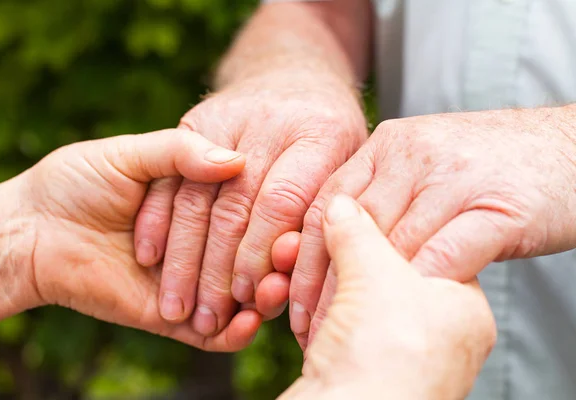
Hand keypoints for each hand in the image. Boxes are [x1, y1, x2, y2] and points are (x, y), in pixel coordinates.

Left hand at [0, 129, 263, 350]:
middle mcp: (203, 243)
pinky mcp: (175, 318)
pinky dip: (235, 333)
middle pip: (252, 256)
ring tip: (272, 291)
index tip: (293, 214)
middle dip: (273, 260)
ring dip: (264, 298)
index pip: (249, 209)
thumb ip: (180, 152)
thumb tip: (237, 160)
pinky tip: (248, 322)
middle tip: (289, 258)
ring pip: (242, 298)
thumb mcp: (131, 154)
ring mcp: (193, 282)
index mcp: (200, 201)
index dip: (272, 216)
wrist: (33, 228)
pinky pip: (214, 335)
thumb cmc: (77, 182)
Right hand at [134, 75, 366, 334]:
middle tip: (208, 317)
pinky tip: (149, 257)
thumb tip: (297, 263)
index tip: (250, 297)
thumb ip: (327, 211)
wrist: (295, 75)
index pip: (284, 202)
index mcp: (320, 134)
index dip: (263, 254)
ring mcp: (229, 118)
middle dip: (219, 270)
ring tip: (178, 306)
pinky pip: (171, 176)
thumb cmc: (330, 136)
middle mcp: (272, 122)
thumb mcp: (350, 164)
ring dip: (184, 258)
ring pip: (198, 197)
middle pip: (237, 206)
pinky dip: (158, 219)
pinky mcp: (198, 119)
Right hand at [279, 195, 494, 399]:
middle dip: (335, 254)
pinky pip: (331, 322)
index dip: (379, 223)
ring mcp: (395, 353)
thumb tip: (341, 203)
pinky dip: (308, 307)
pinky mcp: (357, 368)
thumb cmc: (386, 360)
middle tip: (308, 238)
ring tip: (288, 264)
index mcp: (461, 307)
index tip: (348, 207)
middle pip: (379, 271)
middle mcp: (435, 333)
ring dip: (313, 278)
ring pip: (349, 296)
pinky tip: (288, 296)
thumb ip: (358, 230)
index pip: (422, 244)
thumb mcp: (376, 274)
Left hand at [285, 105, 575, 348]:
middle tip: (305, 324)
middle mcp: (414, 155)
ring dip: (363, 297)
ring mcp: (455, 178)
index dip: (302, 254)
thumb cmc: (486, 166)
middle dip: (323, 282)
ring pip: (392, 246)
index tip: (287, 296)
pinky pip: (445, 254)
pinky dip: (417, 289)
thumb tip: (334, 245)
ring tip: (343, 332)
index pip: (328, 203)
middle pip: (352, 228)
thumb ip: (380, 194)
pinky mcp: (497, 208)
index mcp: (387, 145)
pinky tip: (399, 316)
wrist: (567, 147)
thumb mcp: (421, 163)